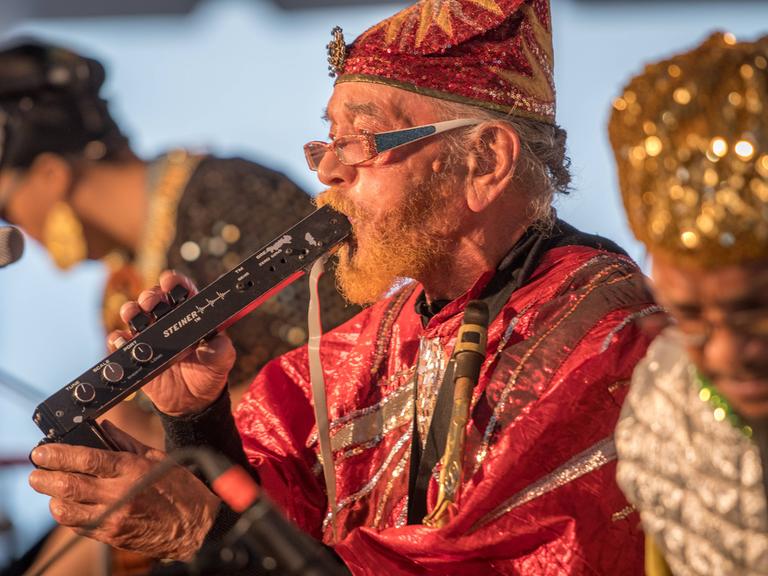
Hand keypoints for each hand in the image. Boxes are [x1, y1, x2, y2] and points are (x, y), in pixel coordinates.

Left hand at [29, 421, 219, 560]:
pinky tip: (69, 505)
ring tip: (50, 488)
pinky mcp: (111, 535)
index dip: (59, 455)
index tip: (42, 451)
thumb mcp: (157, 457)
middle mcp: (120, 494)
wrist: (196, 526)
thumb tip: (104, 427)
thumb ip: (127, 442)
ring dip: (53, 497)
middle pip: (69, 485)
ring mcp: (114, 517)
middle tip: (37, 471)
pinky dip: (67, 514)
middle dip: (45, 477)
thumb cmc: (180, 489)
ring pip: (67, 509)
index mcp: (132, 469)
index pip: (87, 459)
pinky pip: (78, 525)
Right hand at [110, 270, 235, 416]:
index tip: (170, 282)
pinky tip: (123, 339)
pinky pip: (120, 341)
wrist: (191, 402)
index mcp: (190, 317)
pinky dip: (118, 337)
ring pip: (134, 314)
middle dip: (151, 295)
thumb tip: (217, 342)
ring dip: (132, 310)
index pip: (182, 292)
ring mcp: (149, 336)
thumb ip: (221, 350)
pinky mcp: (135, 354)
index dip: (175, 283)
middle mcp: (167, 322)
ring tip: (135, 316)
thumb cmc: (208, 374)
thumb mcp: (221, 361)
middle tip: (151, 302)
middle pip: (154, 298)